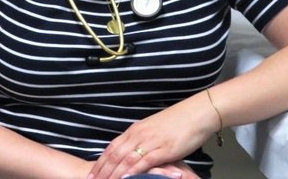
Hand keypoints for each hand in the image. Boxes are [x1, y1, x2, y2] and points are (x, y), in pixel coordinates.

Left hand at [87, 95, 213, 178]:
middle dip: (102, 169)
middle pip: (115, 154)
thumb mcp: (153, 129)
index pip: (112, 147)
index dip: (101, 161)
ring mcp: (150, 142)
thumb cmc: (177, 122)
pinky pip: (144, 162)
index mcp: (134, 130)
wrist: (195, 114)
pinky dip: (133, 171)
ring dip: (114, 173)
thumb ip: (142, 138)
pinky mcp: (163, 149)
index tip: (92, 172)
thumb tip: (133, 147)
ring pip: (126, 159)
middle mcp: (138, 135)